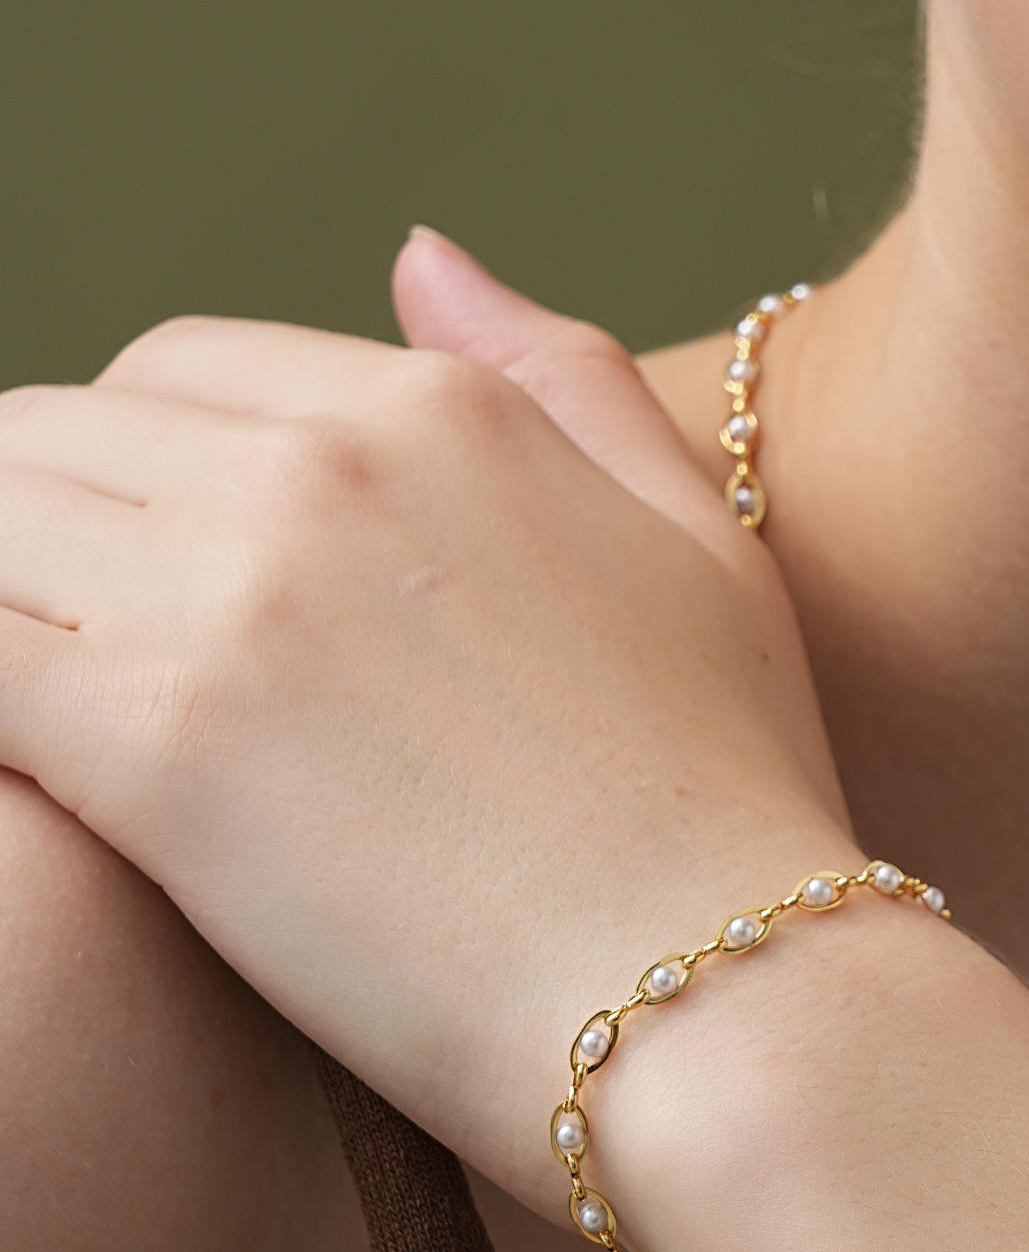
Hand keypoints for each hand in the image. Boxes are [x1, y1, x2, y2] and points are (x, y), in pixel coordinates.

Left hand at [0, 237, 850, 1193]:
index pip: (174, 370)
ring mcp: (228, 590)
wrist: (725, 996)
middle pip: (50, 436)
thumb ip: (560, 376)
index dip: (135, 471)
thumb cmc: (732, 799)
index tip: (142, 584)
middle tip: (73, 662)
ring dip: (0, 609)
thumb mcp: (699, 541)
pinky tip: (29, 782)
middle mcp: (317, 464)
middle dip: (34, 537)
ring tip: (47, 719)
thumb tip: (414, 256)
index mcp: (437, 410)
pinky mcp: (151, 739)